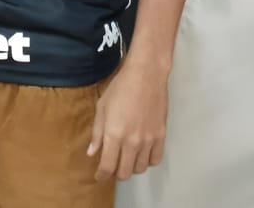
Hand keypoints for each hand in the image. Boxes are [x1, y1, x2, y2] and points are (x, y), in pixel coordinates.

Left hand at [86, 60, 168, 180]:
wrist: (146, 76)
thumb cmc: (120, 89)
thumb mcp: (102, 108)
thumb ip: (97, 133)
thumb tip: (92, 153)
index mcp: (114, 135)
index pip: (108, 166)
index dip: (102, 175)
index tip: (99, 177)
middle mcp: (132, 142)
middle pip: (125, 172)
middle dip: (116, 173)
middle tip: (112, 166)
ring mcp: (148, 141)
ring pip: (140, 168)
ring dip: (131, 167)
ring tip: (126, 158)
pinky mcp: (161, 137)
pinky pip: (155, 160)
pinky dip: (147, 161)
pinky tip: (141, 154)